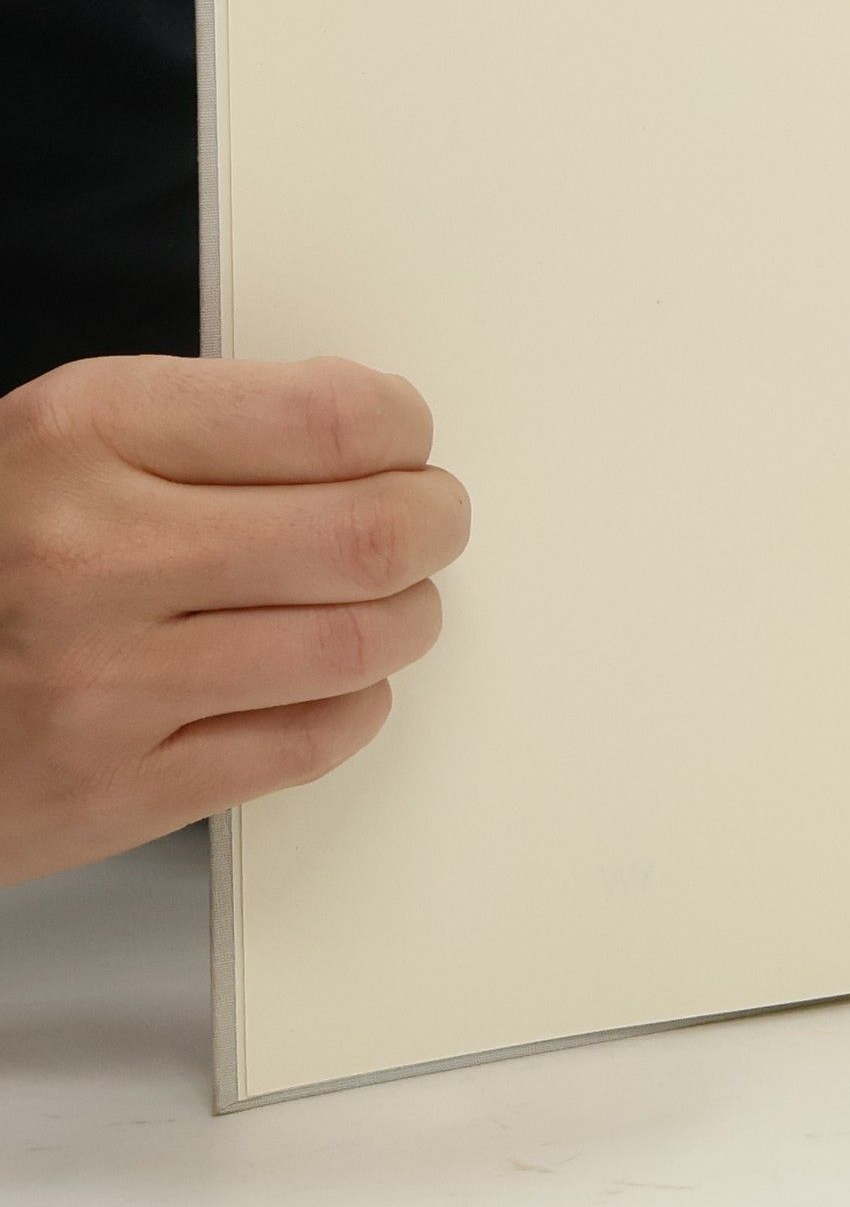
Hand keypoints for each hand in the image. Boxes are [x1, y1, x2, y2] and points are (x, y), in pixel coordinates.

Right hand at [0, 355, 469, 884]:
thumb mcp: (59, 438)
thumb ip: (210, 426)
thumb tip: (376, 432)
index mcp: (84, 434)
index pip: (331, 416)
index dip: (402, 428)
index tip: (404, 439)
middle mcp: (93, 554)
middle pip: (369, 535)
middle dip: (434, 523)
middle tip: (430, 520)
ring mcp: (105, 682)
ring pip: (358, 645)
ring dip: (407, 618)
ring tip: (387, 600)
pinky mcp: (119, 789)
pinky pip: (308, 743)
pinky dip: (354, 704)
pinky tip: (332, 677)